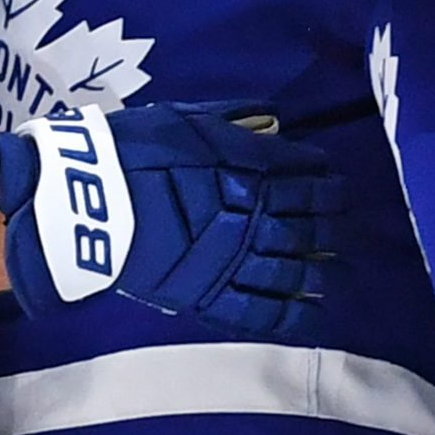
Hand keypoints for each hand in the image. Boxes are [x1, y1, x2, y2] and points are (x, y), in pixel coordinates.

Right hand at [0, 102, 341, 337]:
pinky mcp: (210, 296)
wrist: (87, 198)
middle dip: (334, 220)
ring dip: (326, 268)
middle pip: (309, 219)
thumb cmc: (133, 150)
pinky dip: (294, 315)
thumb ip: (233, 119)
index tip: (337, 181)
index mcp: (247, 168)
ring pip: (296, 267)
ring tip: (344, 271)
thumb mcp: (185, 119)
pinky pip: (262, 311)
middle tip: (347, 220)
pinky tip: (317, 312)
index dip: (326, 178)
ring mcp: (233, 260)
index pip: (303, 172)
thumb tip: (274, 120)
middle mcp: (251, 214)